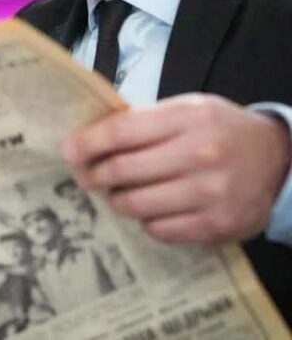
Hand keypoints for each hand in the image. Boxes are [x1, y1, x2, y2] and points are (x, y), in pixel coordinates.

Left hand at [62, 93, 291, 243]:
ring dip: (117, 200)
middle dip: (94, 175)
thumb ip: (144, 121)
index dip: (88, 143)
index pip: (122, 131)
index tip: (68, 151)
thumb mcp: (186, 109)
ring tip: (115, 194)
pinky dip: (146, 221)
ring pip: (137, 204)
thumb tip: (90, 137)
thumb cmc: (220, 130)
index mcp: (188, 118)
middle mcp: (201, 154)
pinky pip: (160, 229)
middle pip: (124, 170)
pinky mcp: (217, 225)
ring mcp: (211, 193)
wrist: (279, 158)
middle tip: (84, 177)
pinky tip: (149, 210)